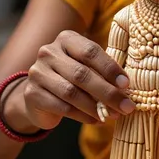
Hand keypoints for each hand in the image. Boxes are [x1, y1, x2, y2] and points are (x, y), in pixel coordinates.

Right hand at [4, 30, 133, 131]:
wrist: (38, 95)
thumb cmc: (71, 77)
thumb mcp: (86, 67)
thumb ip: (102, 72)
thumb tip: (126, 89)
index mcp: (66, 39)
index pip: (90, 51)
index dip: (110, 68)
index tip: (126, 84)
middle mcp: (49, 52)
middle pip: (82, 74)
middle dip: (107, 92)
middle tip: (126, 106)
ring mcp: (37, 72)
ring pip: (71, 92)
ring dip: (96, 107)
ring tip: (113, 115)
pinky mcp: (31, 93)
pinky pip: (61, 107)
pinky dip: (82, 116)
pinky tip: (96, 120)